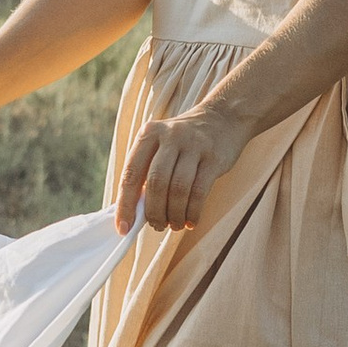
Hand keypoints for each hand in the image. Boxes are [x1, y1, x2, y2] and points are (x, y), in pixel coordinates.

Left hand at [117, 96, 250, 234]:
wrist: (223, 118)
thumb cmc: (183, 142)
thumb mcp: (160, 146)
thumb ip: (146, 172)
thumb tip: (134, 212)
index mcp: (148, 134)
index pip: (131, 174)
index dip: (126, 205)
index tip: (124, 228)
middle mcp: (169, 136)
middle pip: (156, 183)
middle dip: (154, 212)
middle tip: (157, 226)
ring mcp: (193, 145)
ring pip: (178, 189)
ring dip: (174, 214)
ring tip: (174, 225)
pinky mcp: (213, 157)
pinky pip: (199, 191)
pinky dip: (192, 212)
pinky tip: (190, 220)